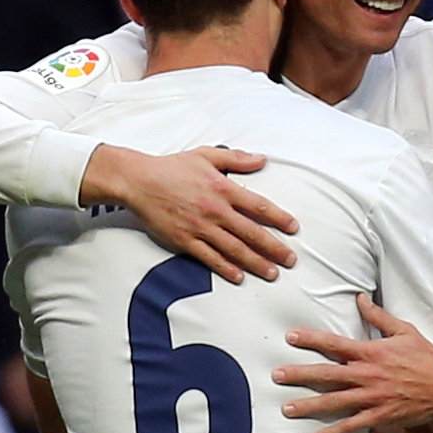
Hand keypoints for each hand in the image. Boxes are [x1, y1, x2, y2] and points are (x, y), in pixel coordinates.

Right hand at [80, 145, 299, 283]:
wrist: (139, 181)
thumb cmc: (172, 167)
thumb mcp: (206, 155)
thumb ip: (237, 159)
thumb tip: (262, 159)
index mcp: (223, 188)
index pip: (259, 206)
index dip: (279, 218)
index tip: (293, 228)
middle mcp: (216, 210)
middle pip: (251, 232)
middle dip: (274, 247)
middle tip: (291, 260)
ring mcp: (200, 228)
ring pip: (234, 249)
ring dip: (255, 263)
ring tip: (272, 273)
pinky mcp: (185, 241)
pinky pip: (209, 258)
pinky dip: (225, 268)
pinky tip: (238, 276)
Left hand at [277, 295, 432, 432]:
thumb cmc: (426, 357)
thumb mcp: (404, 331)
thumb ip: (379, 316)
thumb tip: (360, 298)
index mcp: (371, 352)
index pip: (335, 343)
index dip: (311, 339)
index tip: (290, 337)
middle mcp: (367, 374)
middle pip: (327, 374)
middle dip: (300, 375)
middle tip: (276, 375)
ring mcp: (372, 397)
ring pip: (334, 402)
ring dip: (309, 406)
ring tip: (287, 409)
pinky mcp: (380, 416)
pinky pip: (352, 425)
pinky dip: (334, 432)